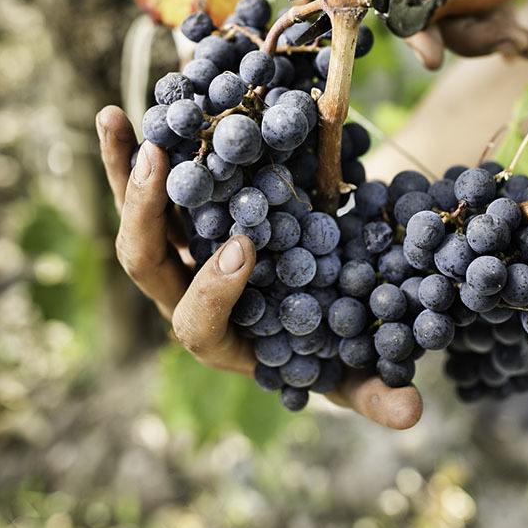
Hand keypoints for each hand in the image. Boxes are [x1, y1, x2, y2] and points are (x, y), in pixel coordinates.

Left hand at [97, 105, 422, 429]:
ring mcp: (174, 258)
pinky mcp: (174, 223)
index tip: (245, 248)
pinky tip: (119, 113)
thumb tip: (412, 414)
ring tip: (116, 119)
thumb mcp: (348, 373)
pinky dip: (130, 152)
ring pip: (135, 217)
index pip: (198, 324)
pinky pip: (144, 187)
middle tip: (159, 162)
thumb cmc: (323, 349)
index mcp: (217, 339)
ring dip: (125, 170)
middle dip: (145, 215)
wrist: (302, 313)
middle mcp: (182, 298)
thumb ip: (371, 393)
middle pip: (145, 262)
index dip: (214, 291)